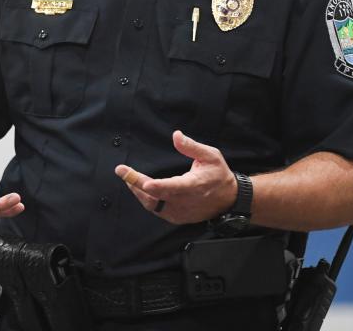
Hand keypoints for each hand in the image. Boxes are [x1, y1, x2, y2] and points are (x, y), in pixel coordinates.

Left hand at [115, 130, 236, 224]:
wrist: (229, 199)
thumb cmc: (218, 174)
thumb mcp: (211, 155)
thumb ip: (191, 146)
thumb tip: (176, 135)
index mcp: (194, 185)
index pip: (172, 187)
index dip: (158, 186)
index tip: (145, 182)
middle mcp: (186, 201)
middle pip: (156, 196)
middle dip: (137, 184)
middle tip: (123, 172)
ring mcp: (181, 212)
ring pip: (153, 205)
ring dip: (139, 192)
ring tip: (128, 178)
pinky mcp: (178, 217)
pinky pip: (157, 210)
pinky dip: (147, 200)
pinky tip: (140, 190)